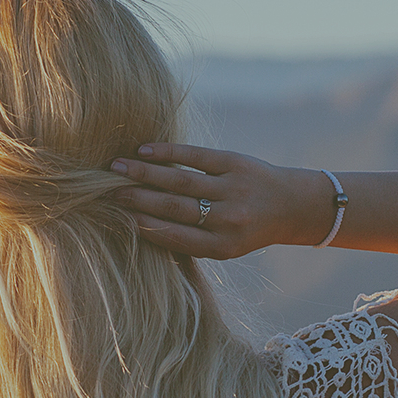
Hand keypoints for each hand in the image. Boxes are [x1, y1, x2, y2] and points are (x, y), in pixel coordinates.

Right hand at [108, 143, 333, 260]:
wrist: (290, 205)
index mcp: (222, 247)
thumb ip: (189, 238)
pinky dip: (169, 152)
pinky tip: (145, 150)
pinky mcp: (236, 163)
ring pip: (181, 181)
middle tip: (106, 190)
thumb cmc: (245, 229)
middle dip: (136, 198)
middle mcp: (228, 219)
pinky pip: (197, 156)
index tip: (114, 215)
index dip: (142, 225)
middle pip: (173, 207)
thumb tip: (139, 223)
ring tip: (117, 167)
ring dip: (145, 173)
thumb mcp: (223, 245)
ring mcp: (233, 189)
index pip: (173, 236)